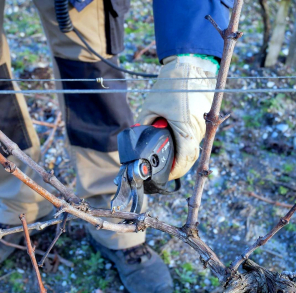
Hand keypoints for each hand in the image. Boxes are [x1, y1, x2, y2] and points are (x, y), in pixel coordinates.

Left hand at [137, 56, 215, 179]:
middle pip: (190, 156)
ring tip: (168, 157)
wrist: (189, 67)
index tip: (167, 174)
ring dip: (182, 155)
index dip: (176, 170)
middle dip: (178, 166)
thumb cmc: (170, 85)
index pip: (185, 157)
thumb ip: (143, 124)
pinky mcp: (204, 120)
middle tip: (165, 169)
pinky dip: (186, 145)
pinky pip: (196, 138)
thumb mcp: (150, 106)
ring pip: (194, 148)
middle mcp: (198, 128)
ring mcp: (203, 125)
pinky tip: (176, 143)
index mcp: (185, 126)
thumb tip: (139, 137)